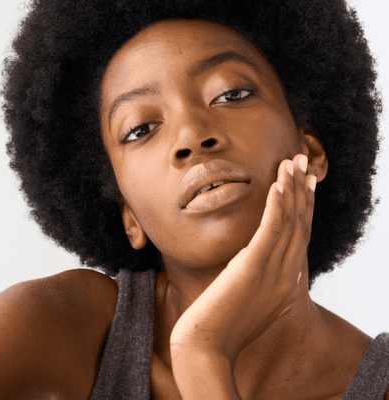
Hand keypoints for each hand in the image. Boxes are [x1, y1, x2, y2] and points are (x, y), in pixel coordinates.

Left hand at [170, 154, 316, 362]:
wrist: (206, 348)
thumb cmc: (221, 326)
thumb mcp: (247, 300)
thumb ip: (257, 279)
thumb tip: (254, 261)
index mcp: (285, 282)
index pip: (299, 236)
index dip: (303, 206)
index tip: (305, 183)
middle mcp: (286, 276)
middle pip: (299, 224)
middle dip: (302, 189)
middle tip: (304, 161)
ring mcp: (272, 272)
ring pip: (288, 222)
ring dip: (291, 188)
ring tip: (292, 162)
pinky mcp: (253, 268)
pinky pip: (270, 231)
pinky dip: (276, 206)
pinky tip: (277, 185)